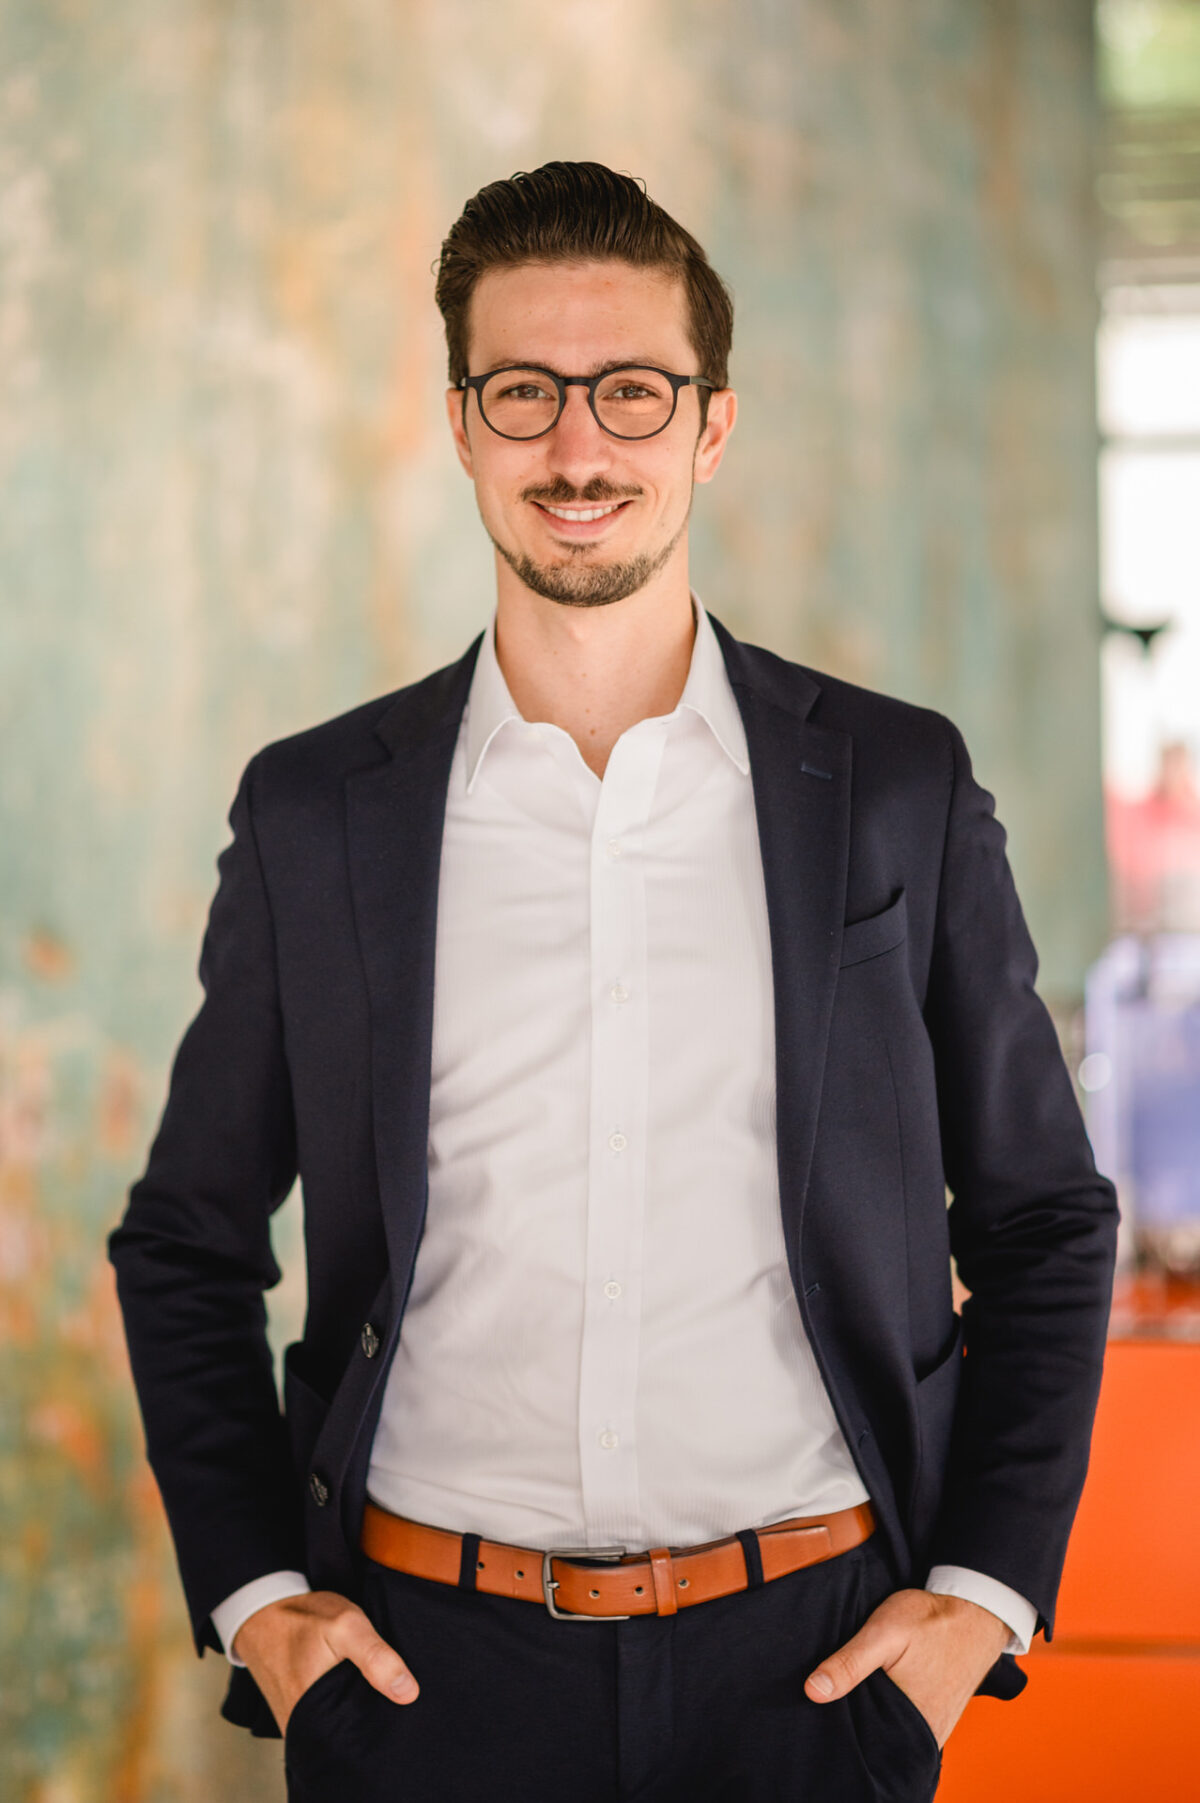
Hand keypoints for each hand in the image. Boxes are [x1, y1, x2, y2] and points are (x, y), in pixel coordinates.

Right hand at [232, 1590, 419, 1737]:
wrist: (261, 1614)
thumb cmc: (303, 1619)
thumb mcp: (345, 1625)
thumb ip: (375, 1657)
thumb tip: (409, 1693)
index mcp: (316, 1719)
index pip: (363, 1742)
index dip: (389, 1728)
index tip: (409, 1714)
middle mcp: (305, 1732)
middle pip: (354, 1737)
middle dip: (378, 1723)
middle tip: (401, 1701)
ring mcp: (300, 1726)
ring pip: (343, 1729)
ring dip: (362, 1714)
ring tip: (384, 1696)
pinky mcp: (300, 1716)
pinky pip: (330, 1720)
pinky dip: (347, 1707)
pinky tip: (362, 1691)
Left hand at [804, 1588, 1011, 1747]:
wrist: (976, 1611)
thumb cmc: (932, 1620)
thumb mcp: (884, 1632)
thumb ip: (849, 1663)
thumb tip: (813, 1692)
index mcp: (910, 1723)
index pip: (864, 1744)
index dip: (841, 1729)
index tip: (824, 1711)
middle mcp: (926, 1734)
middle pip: (877, 1740)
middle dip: (857, 1724)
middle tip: (842, 1697)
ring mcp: (935, 1728)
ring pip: (892, 1732)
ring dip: (874, 1717)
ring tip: (861, 1692)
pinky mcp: (939, 1717)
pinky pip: (907, 1724)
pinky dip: (891, 1712)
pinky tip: (880, 1693)